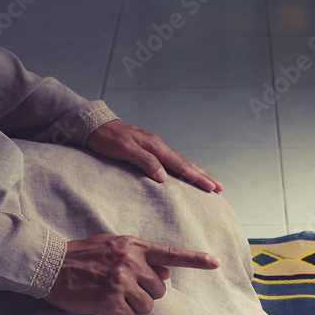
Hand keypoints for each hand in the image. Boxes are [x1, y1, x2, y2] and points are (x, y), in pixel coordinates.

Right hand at [43, 234, 220, 314]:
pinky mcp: (110, 300)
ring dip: (132, 307)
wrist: (50, 265)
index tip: (216, 263)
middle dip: (145, 294)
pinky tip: (104, 307)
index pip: (171, 253)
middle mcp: (131, 261)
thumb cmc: (82, 256)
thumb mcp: (113, 246)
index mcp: (134, 246)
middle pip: (160, 290)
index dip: (195, 260)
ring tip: (111, 297)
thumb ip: (141, 256)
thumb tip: (167, 272)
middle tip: (122, 288)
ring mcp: (121, 281)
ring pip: (147, 306)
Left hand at [84, 120, 222, 191]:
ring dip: (197, 172)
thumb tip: (163, 177)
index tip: (211, 187)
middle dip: (204, 175)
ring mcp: (155, 147)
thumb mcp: (123, 149)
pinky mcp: (150, 150)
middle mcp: (158, 146)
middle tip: (220, 187)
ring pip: (181, 162)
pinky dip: (183, 169)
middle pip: (186, 163)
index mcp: (155, 146)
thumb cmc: (106, 138)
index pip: (181, 165)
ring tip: (210, 182)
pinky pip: (172, 161)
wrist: (95, 126)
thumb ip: (144, 161)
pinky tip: (186, 174)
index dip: (197, 177)